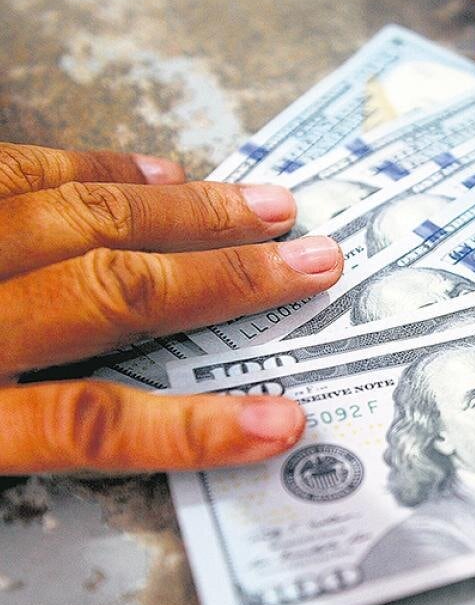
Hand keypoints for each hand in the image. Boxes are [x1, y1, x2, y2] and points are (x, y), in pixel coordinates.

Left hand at [0, 143, 343, 472]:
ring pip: (75, 216)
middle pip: (109, 292)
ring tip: (266, 208)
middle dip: (226, 278)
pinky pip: (15, 169)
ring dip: (186, 211)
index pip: (82, 425)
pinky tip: (153, 170)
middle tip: (314, 265)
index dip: (189, 430)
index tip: (281, 424)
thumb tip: (132, 430)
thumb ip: (34, 437)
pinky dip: (95, 167)